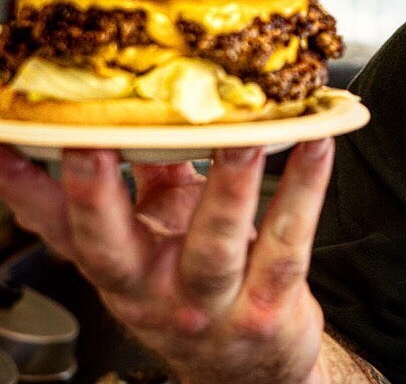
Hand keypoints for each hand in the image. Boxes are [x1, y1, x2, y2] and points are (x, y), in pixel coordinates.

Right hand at [0, 138, 334, 383]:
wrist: (254, 363)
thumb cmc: (202, 285)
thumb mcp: (159, 238)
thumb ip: (145, 180)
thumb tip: (134, 106)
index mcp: (122, 268)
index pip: (62, 230)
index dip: (29, 193)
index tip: (9, 146)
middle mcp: (153, 292)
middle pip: (111, 246)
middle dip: (96, 193)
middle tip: (93, 141)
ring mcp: (211, 303)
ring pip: (213, 244)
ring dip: (228, 184)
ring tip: (243, 135)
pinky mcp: (269, 303)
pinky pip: (289, 240)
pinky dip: (304, 189)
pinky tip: (317, 143)